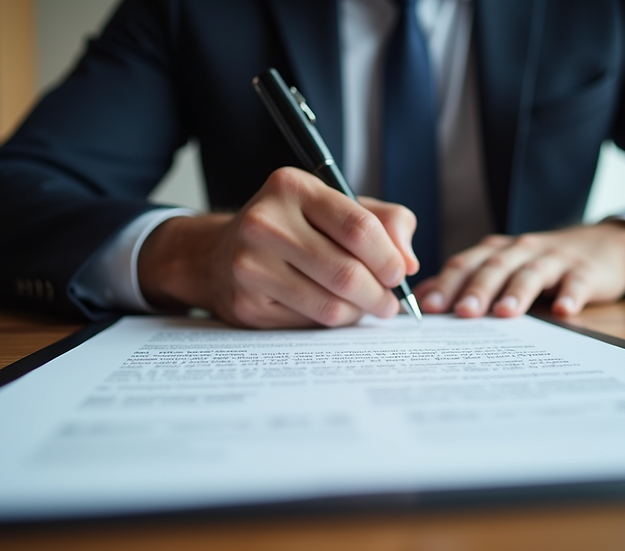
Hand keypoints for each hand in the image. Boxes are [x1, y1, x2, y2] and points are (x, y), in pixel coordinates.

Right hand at [137, 167, 418, 327]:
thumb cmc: (291, 228)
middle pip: (346, 273)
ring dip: (359, 312)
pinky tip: (331, 310)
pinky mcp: (246, 304)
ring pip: (330, 305)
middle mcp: (265, 222)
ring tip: (365, 307)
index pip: (358, 227)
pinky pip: (309, 323)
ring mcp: (250, 265)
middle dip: (380, 295)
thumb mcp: (335, 207)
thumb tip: (409, 261)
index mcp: (292, 188)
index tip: (399, 273)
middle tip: (389, 302)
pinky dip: (331, 321)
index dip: (389, 258)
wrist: (216, 255)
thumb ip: (384, 221)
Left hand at [414, 221, 624, 317]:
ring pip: (532, 273)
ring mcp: (554, 259)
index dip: (446, 284)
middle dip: (477, 289)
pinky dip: (570, 295)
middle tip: (462, 313)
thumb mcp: (503, 266)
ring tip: (505, 313)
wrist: (604, 244)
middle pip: (495, 268)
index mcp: (497, 252)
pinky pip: (577, 282)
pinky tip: (564, 311)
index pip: (466, 264)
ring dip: (517, 292)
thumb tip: (420, 298)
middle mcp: (522, 250)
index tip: (428, 308)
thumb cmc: (542, 262)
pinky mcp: (586, 271)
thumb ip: (464, 280)